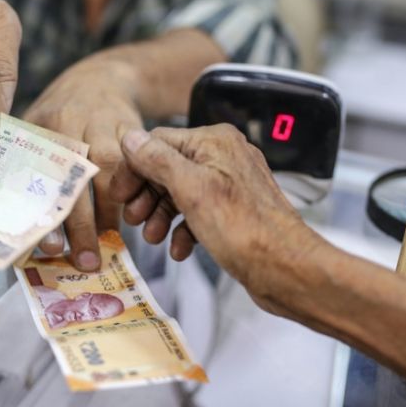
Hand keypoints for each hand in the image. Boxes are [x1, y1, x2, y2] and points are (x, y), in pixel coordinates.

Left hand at [23, 60, 142, 271]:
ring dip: (113, 213)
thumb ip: (18, 159)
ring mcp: (110, 128)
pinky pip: (140, 169)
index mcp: (46, 127)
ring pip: (114, 176)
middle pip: (81, 180)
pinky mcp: (137, 132)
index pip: (44, 176)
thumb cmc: (60, 110)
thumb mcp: (33, 122)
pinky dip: (138, 196)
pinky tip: (133, 218)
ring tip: (109, 244)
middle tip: (86, 261)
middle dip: (84, 225)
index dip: (48, 212)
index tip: (50, 247)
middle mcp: (78, 125)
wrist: (103, 78)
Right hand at [109, 125, 320, 301]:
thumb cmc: (245, 230)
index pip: (157, 142)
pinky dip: (184, 229)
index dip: (134, 169)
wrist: (286, 269)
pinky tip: (179, 248)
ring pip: (181, 192)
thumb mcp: (191, 190)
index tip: (119, 194)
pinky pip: (198, 211)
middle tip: (133, 218)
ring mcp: (230, 184)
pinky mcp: (233, 210)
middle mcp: (224, 156)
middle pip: (167, 167)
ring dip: (162, 214)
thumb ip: (158, 160)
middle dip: (147, 195)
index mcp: (214, 142)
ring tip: (152, 237)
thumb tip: (132, 138)